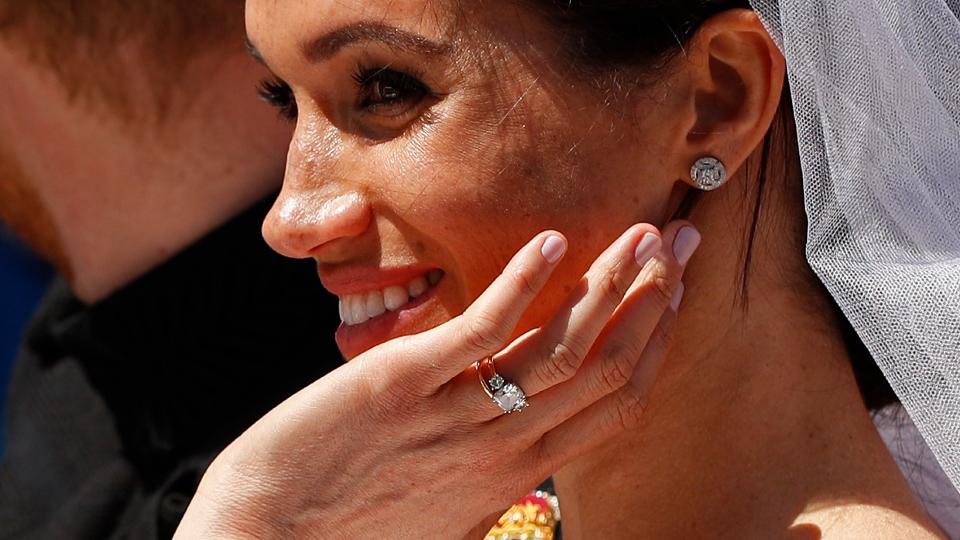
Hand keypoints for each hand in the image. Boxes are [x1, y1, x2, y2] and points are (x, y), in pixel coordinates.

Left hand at [175, 221, 698, 538]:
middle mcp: (504, 448)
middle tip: (684, 244)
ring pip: (561, 348)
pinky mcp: (402, 386)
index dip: (655, 344)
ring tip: (643, 235)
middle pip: (607, 368)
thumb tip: (522, 430)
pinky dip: (523, 284)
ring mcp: (456, 417)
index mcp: (518, 473)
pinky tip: (550, 241)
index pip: (616, 405)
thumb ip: (493, 466)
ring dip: (609, 286)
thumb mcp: (446, 501)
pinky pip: (481, 331)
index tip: (674, 293)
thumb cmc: (353, 524)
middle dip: (654, 302)